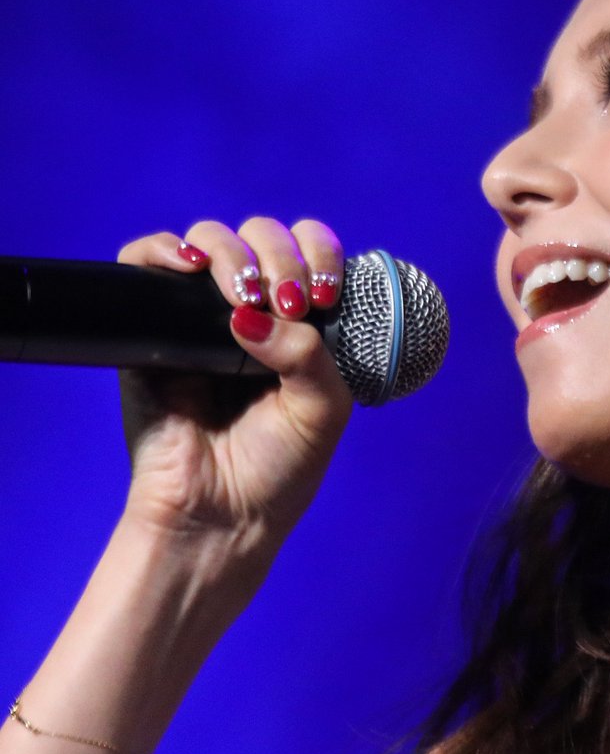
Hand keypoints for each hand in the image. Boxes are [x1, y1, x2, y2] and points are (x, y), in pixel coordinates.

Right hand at [116, 218, 352, 551]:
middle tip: (286, 300)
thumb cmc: (279, 467)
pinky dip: (160, 250)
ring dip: (231, 254)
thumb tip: (254, 312)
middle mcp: (252, 312)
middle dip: (278, 255)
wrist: (220, 515)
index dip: (318, 253)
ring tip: (242, 298)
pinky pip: (141, 265)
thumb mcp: (323, 409)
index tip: (322, 291)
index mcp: (301, 324)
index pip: (310, 253)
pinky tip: (186, 266)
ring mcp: (198, 317)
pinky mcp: (149, 330)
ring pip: (209, 242)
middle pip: (261, 238)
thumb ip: (308, 354)